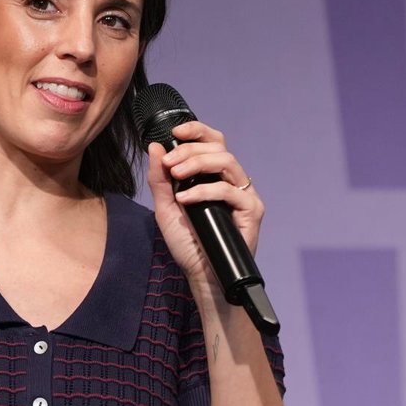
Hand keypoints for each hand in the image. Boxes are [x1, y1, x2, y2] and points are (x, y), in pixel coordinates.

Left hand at [146, 121, 263, 289]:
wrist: (201, 275)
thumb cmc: (187, 243)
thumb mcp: (165, 208)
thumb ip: (160, 179)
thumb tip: (154, 146)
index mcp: (214, 176)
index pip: (211, 142)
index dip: (196, 131)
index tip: (174, 132)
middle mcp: (231, 181)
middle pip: (218, 147)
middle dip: (190, 150)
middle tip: (169, 163)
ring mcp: (243, 195)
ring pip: (226, 162)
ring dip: (197, 163)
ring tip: (175, 175)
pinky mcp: (251, 210)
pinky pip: (229, 190)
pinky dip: (204, 191)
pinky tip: (185, 199)